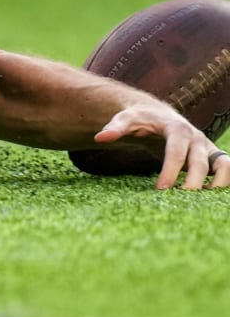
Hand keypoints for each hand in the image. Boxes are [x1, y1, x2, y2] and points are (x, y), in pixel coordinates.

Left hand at [95, 106, 229, 189]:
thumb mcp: (126, 119)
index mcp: (176, 127)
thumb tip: (100, 138)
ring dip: (216, 184)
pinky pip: (227, 168)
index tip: (160, 189)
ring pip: (223, 165)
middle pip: (200, 163)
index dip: (170, 170)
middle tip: (176, 200)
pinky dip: (225, 181)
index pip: (177, 151)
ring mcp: (207, 146)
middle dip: (191, 184)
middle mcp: (196, 137)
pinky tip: (208, 196)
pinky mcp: (212, 155)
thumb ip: (114, 128)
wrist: (157, 114)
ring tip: (198, 201)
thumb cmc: (140, 119)